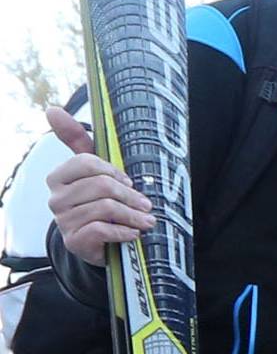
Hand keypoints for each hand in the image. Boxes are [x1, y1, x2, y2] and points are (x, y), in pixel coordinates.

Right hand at [44, 102, 151, 264]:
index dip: (114, 171)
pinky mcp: (74, 241)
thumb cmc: (98, 202)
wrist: (97, 244)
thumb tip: (52, 109)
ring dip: (133, 216)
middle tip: (147, 205)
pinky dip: (123, 232)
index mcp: (58, 177)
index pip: (87, 163)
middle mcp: (56, 198)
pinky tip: (133, 234)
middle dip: (130, 196)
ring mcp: (63, 221)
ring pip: (105, 208)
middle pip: (101, 186)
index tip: (130, 181)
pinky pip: (102, 230)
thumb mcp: (92, 172)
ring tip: (147, 221)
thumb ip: (77, 140)